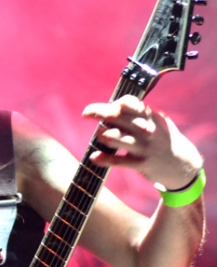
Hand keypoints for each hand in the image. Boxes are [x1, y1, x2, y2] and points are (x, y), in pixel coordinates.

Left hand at [82, 95, 202, 189]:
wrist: (181, 164)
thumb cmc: (163, 140)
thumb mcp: (156, 122)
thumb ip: (139, 114)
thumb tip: (115, 104)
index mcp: (149, 116)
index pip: (130, 103)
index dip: (116, 102)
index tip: (107, 105)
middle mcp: (145, 129)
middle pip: (118, 116)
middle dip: (99, 112)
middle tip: (86, 113)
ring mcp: (143, 147)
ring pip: (117, 137)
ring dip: (104, 135)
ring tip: (99, 136)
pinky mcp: (141, 164)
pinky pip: (118, 161)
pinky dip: (104, 159)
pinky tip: (94, 158)